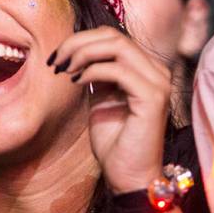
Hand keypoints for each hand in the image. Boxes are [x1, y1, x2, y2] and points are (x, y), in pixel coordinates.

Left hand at [51, 26, 171, 192]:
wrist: (128, 176)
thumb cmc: (114, 141)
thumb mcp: (100, 99)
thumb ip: (96, 74)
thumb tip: (77, 53)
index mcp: (146, 69)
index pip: (112, 37)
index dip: (80, 40)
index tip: (56, 57)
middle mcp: (157, 71)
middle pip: (113, 36)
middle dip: (77, 43)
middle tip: (55, 61)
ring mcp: (158, 83)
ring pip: (117, 46)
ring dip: (82, 54)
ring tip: (63, 70)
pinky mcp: (153, 98)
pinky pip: (118, 70)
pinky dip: (92, 71)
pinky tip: (76, 82)